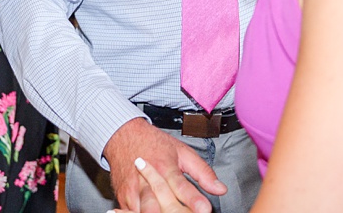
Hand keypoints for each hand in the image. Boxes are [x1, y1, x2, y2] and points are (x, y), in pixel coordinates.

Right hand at [101, 119, 225, 212]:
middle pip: (159, 203)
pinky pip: (132, 212)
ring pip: (145, 210)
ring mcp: (133, 190)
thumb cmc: (153, 144)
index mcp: (165, 167)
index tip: (204, 209)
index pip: (181, 186)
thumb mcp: (182, 152)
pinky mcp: (124, 197)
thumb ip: (202, 172)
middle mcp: (147, 179)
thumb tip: (220, 189)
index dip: (193, 199)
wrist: (122, 136)